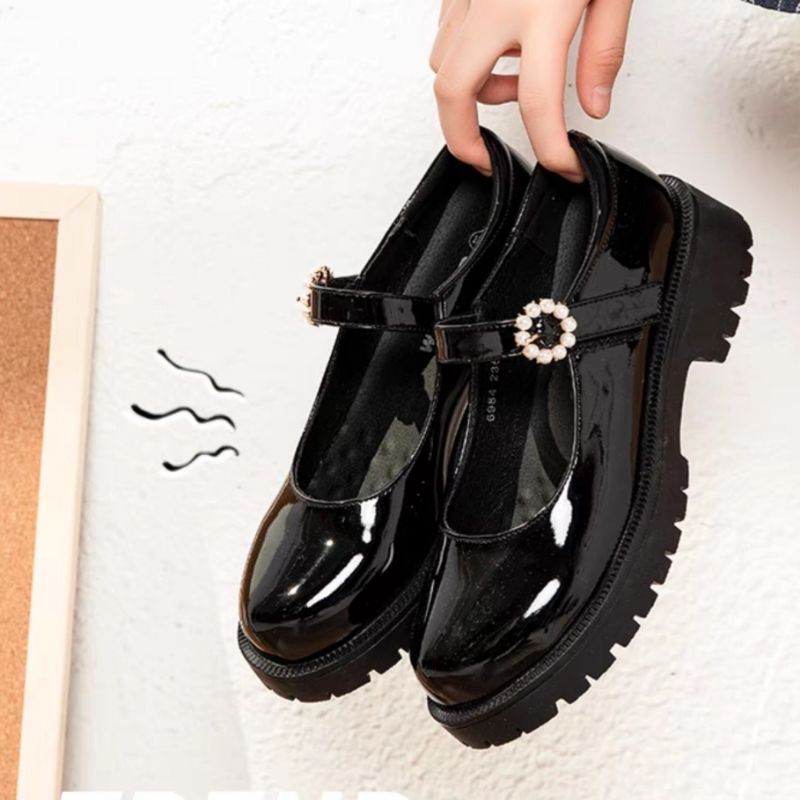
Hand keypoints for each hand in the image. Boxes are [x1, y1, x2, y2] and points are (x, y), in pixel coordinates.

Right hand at [430, 0, 632, 180]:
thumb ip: (604, 49)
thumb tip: (594, 105)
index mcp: (541, 9)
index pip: (537, 103)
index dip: (550, 148)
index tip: (563, 166)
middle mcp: (494, 4)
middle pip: (454, 93)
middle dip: (464, 140)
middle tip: (485, 161)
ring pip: (442, 64)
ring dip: (471, 91)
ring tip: (514, 84)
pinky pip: (446, 33)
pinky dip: (464, 55)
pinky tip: (499, 46)